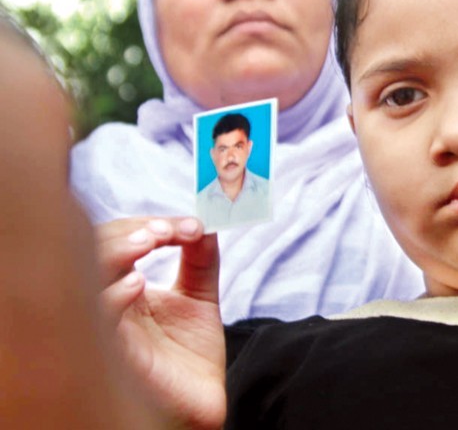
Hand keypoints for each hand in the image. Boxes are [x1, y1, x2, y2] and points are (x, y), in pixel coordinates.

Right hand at [97, 216, 224, 429]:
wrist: (203, 400)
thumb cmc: (192, 354)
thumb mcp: (199, 297)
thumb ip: (200, 260)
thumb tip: (205, 223)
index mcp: (122, 286)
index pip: (119, 242)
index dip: (150, 225)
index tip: (192, 226)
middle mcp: (108, 303)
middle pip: (93, 253)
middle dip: (127, 233)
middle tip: (162, 229)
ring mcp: (106, 327)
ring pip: (85, 280)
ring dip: (115, 253)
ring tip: (150, 241)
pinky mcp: (112, 356)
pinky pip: (97, 323)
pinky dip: (111, 297)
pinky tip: (137, 283)